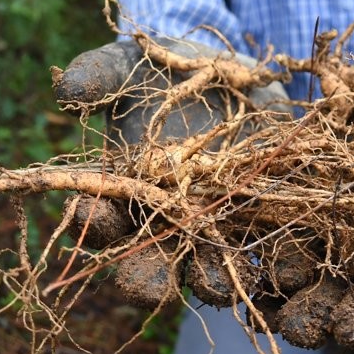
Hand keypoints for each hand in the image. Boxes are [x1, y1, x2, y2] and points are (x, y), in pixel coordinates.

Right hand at [53, 36, 289, 305]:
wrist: (239, 75)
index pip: (103, 214)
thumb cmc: (172, 67)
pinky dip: (282, 281)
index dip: (93, 218)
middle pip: (152, 262)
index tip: (89, 211)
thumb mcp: (134, 64)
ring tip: (222, 289)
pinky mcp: (270, 225)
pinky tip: (288, 284)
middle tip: (149, 287)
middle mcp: (170, 221)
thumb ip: (101, 74)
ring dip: (215, 286)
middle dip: (147, 278)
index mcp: (129, 189)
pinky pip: (274, 264)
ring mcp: (221, 229)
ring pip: (212, 272)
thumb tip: (64, 85)